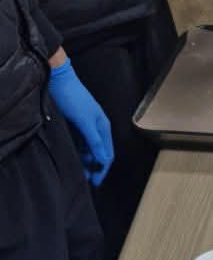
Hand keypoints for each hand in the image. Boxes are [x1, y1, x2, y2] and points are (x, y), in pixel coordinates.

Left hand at [48, 59, 113, 185]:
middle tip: (86, 180)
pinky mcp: (75, 123)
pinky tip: (74, 158)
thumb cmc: (72, 97)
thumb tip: (102, 160)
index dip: (102, 169)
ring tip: (80, 171)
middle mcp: (97, 127)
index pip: (107, 154)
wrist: (57, 77)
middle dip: (95, 167)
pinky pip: (80, 143)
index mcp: (103, 127)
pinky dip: (79, 152)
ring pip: (89, 148)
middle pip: (99, 152)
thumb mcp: (85, 121)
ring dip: (86, 160)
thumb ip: (94, 141)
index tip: (95, 181)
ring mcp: (86, 125)